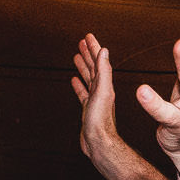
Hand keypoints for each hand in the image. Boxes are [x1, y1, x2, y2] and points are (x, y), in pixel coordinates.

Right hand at [69, 34, 123, 159]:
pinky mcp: (88, 109)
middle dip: (88, 53)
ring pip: (88, 78)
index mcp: (104, 84)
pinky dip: (79, 85)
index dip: (93, 48)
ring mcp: (94, 99)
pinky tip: (75, 80)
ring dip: (83, 66)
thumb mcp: (102, 92)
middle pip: (94, 67)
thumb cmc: (101, 121)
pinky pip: (82, 93)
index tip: (88, 36)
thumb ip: (104, 72)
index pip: (99, 61)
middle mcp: (101, 90)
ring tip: (77, 56)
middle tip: (82, 41)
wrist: (99, 142)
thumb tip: (104, 51)